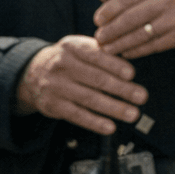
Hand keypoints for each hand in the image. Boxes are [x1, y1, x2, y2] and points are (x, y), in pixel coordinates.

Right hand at [16, 35, 144, 136]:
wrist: (33, 72)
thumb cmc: (68, 58)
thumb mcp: (79, 46)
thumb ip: (102, 51)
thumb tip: (130, 64)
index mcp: (72, 46)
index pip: (96, 55)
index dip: (114, 65)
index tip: (131, 74)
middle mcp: (62, 66)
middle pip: (96, 79)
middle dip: (122, 89)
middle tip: (141, 96)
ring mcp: (56, 86)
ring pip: (89, 99)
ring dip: (113, 108)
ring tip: (132, 114)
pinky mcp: (53, 105)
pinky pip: (77, 115)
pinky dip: (95, 122)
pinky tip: (110, 127)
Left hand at [94, 0, 174, 58]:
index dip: (108, 9)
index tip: (98, 18)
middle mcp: (168, 0)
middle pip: (130, 19)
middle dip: (110, 31)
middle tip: (99, 37)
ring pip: (139, 36)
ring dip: (119, 44)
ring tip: (107, 48)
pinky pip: (153, 46)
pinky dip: (136, 51)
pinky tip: (126, 52)